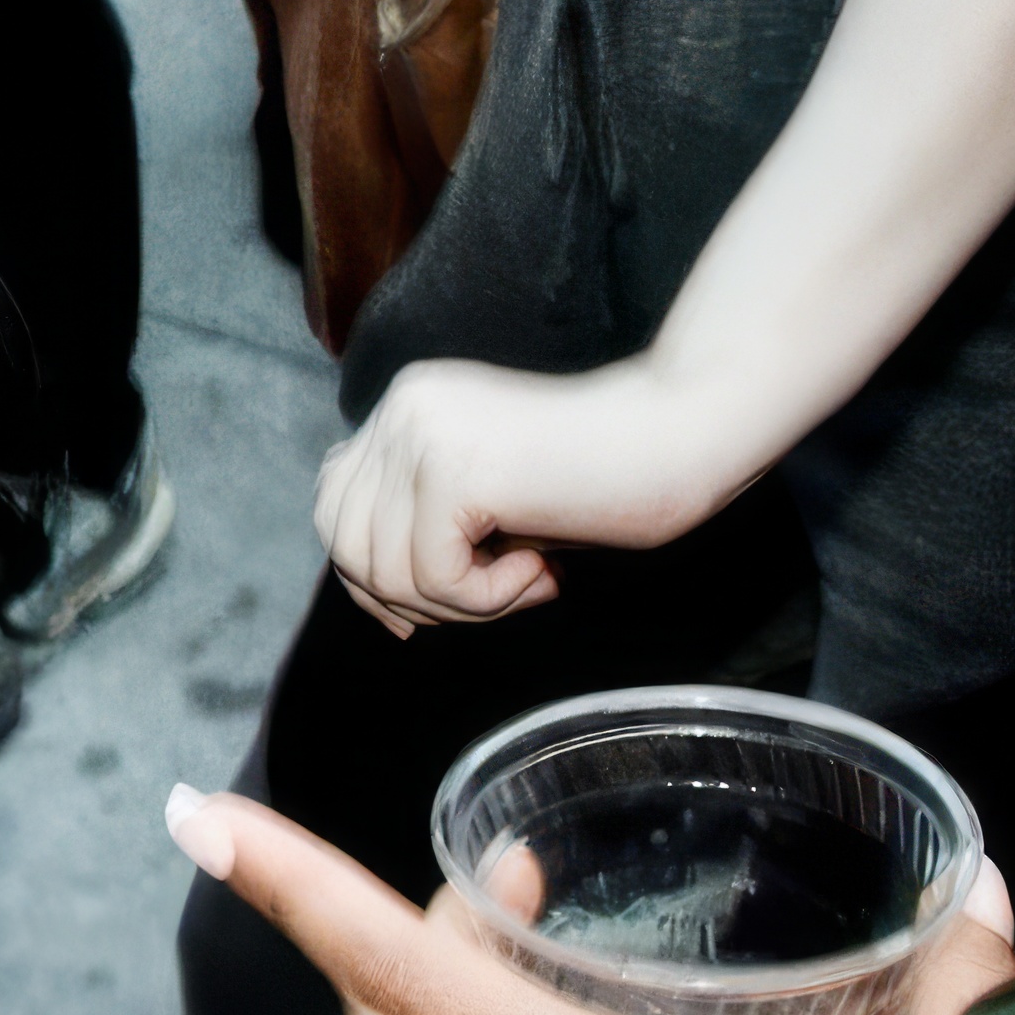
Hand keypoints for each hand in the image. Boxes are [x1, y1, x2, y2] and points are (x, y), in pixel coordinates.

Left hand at [312, 352, 725, 637]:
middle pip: (346, 542)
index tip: (427, 610)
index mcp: (408, 404)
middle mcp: (403, 407)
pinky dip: (486, 599)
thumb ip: (428, 529)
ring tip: (529, 581)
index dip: (370, 573)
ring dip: (459, 604)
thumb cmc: (603, 476)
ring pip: (385, 571)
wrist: (678, 435)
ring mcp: (422, 433)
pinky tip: (541, 571)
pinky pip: (432, 578)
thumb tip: (379, 608)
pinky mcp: (451, 470)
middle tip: (495, 597)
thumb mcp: (493, 503)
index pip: (336, 504)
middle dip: (412, 598)